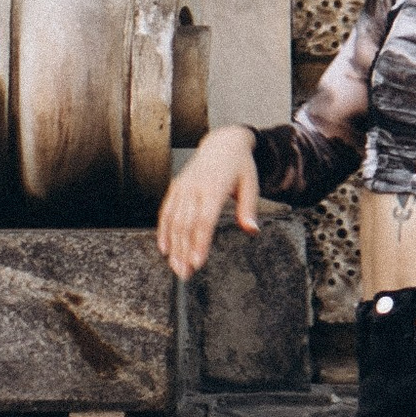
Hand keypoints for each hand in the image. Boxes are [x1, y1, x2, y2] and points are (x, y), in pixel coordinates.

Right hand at [157, 124, 260, 279]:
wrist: (223, 143)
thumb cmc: (239, 166)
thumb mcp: (250, 184)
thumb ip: (248, 209)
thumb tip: (252, 230)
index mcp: (214, 187)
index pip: (204, 220)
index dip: (199, 243)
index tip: (198, 262)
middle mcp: (195, 187)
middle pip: (186, 225)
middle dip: (184, 251)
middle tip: (185, 274)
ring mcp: (183, 186)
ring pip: (174, 220)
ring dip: (173, 246)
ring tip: (176, 267)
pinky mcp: (176, 187)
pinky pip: (166, 211)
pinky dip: (163, 230)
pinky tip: (164, 248)